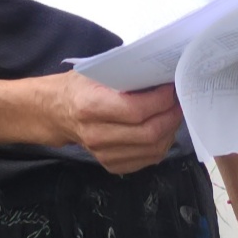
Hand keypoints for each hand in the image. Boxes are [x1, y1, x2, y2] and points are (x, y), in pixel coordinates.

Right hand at [51, 73, 183, 174]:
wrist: (58, 112)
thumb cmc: (80, 87)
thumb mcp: (96, 72)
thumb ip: (126, 75)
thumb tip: (162, 76)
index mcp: (89, 106)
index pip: (136, 110)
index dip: (160, 100)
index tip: (171, 89)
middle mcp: (95, 134)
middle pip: (148, 133)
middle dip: (171, 116)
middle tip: (179, 102)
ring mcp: (103, 154)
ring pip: (152, 149)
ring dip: (170, 131)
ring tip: (173, 114)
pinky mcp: (111, 165)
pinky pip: (147, 160)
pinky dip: (162, 144)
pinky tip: (163, 129)